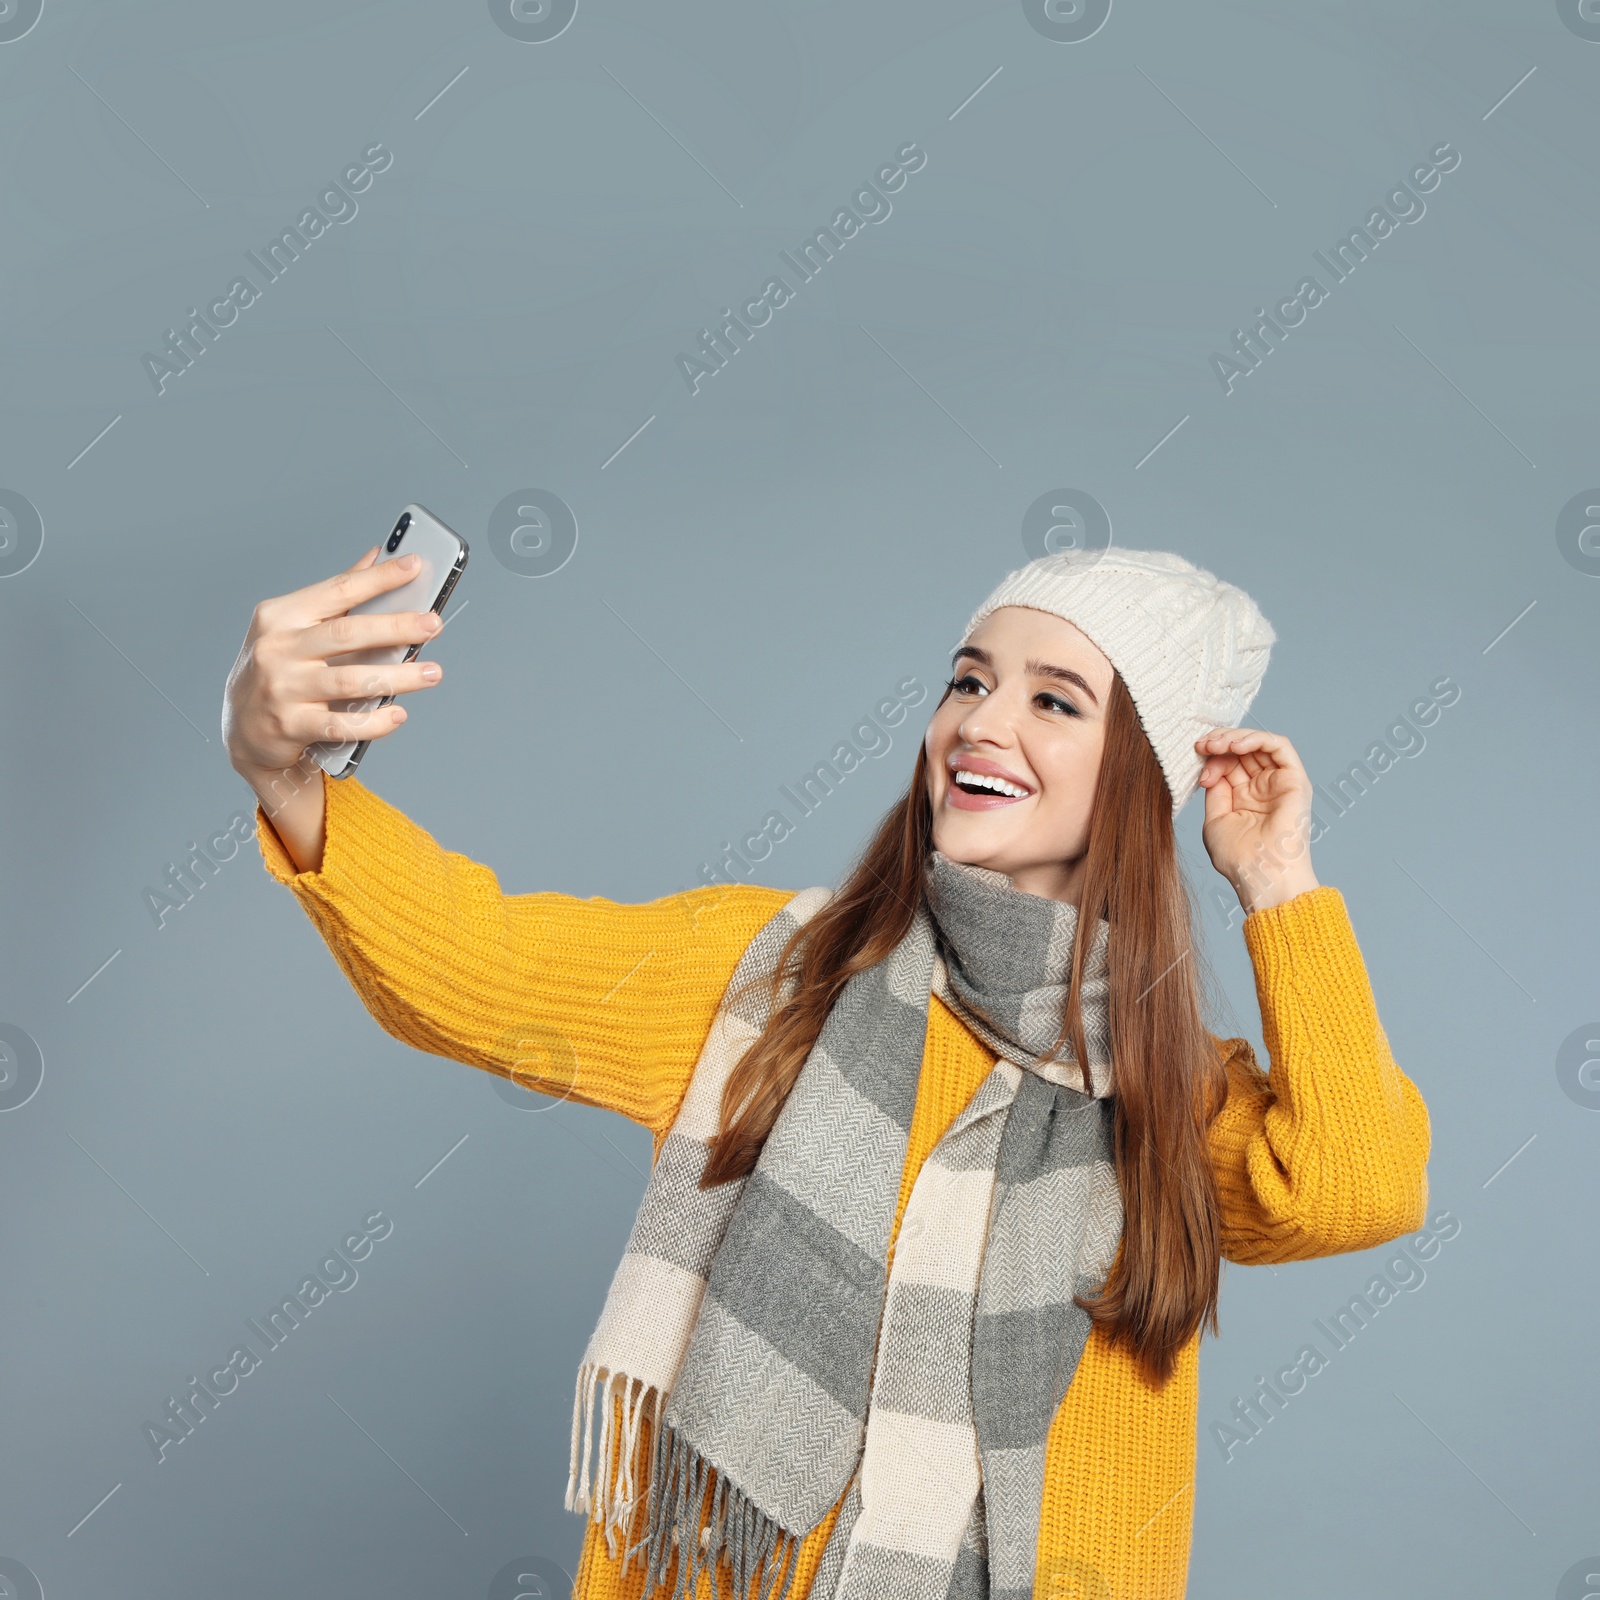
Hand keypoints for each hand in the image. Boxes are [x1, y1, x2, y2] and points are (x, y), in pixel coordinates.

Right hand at [222, 546, 444, 871]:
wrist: (243, 728)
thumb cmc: (278, 669)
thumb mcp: (293, 627)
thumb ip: (336, 595)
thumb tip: (375, 556)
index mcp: (281, 615)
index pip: (338, 590)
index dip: (379, 578)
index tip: (414, 565)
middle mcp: (277, 648)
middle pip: (348, 633)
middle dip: (396, 627)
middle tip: (433, 624)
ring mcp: (282, 688)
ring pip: (351, 680)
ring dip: (397, 677)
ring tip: (432, 672)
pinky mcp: (290, 726)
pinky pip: (342, 724)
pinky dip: (374, 721)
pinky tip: (397, 714)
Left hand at [1195, 727, 1318, 914]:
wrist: (1260, 875)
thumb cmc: (1238, 857)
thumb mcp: (1215, 818)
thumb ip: (1216, 789)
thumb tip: (1211, 765)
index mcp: (1244, 797)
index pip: (1228, 762)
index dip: (1211, 755)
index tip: (1195, 759)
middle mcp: (1263, 787)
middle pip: (1242, 750)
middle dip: (1219, 742)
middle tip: (1202, 745)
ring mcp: (1279, 782)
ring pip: (1260, 743)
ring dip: (1235, 738)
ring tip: (1215, 744)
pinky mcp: (1295, 780)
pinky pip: (1279, 746)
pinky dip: (1257, 739)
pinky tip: (1235, 746)